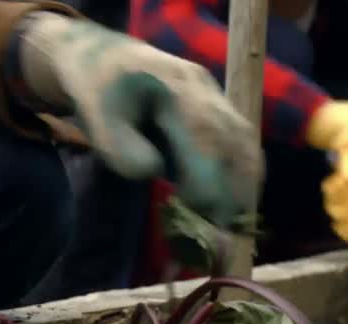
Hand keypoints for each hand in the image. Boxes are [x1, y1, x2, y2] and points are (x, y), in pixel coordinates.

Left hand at [20, 14, 262, 225]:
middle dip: (236, 193)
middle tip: (225, 236)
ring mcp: (218, 100)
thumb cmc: (101, 98)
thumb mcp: (99, 125)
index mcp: (174, 87)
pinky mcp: (222, 114)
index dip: (211, 182)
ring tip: (230, 227)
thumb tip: (157, 171)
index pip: (206, 137)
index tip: (206, 222)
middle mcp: (205, 90)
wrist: (106, 63)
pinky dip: (243, 181)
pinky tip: (230, 208)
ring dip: (244, 190)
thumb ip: (125, 151)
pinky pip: (244, 149)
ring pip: (247, 148)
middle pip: (238, 144)